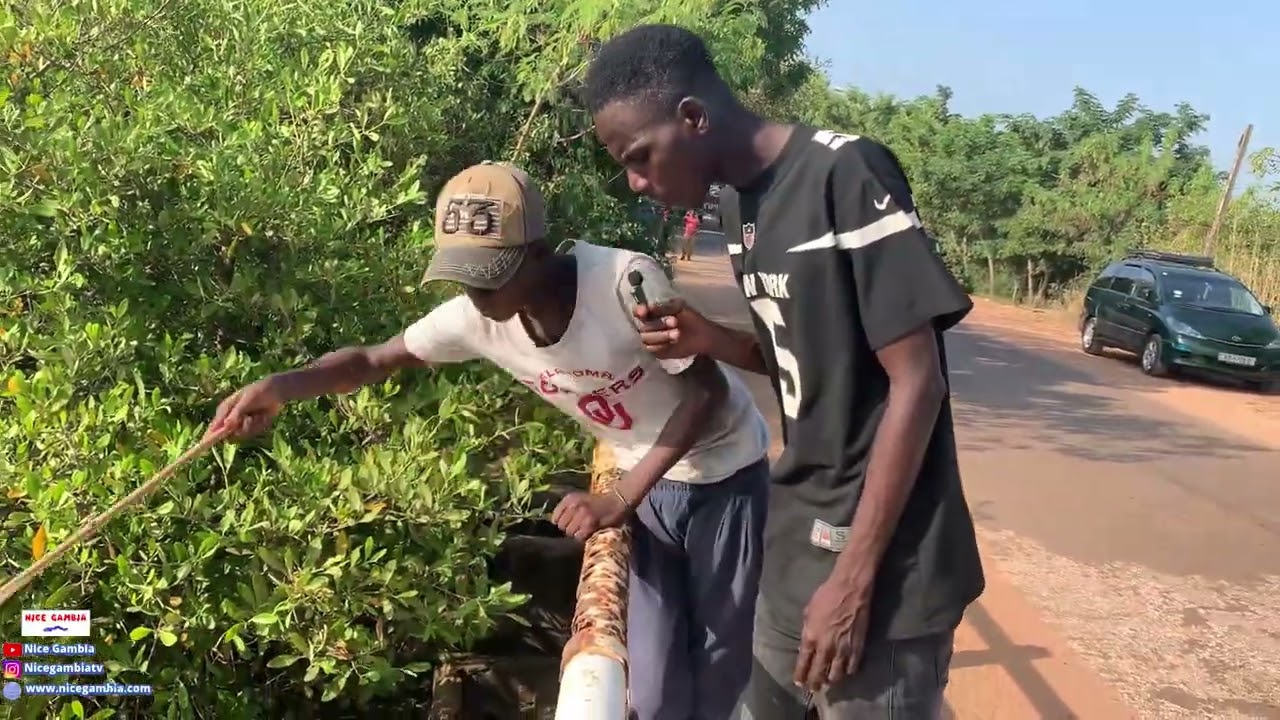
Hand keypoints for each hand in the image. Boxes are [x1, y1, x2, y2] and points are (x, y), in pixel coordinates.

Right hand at [205, 377, 285, 441]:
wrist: (275, 393)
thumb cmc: (258, 392)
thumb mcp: (247, 400)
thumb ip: (236, 413)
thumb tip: (226, 426)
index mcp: (224, 410)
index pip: (214, 426)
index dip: (210, 436)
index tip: (211, 442)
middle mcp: (230, 419)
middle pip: (228, 435)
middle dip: (241, 429)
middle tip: (249, 419)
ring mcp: (240, 424)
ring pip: (241, 435)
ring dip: (252, 426)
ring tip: (258, 415)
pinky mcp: (251, 428)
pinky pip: (252, 433)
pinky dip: (259, 426)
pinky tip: (263, 417)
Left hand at [551, 491, 630, 540]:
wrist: (618, 500)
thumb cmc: (598, 502)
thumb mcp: (580, 499)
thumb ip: (567, 509)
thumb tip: (555, 523)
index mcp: (570, 498)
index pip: (555, 517)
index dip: (561, 523)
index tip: (570, 523)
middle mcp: (574, 505)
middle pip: (562, 526)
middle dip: (569, 529)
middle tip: (580, 527)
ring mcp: (582, 514)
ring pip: (570, 532)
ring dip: (577, 533)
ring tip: (585, 529)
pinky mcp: (590, 524)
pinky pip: (579, 536)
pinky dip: (584, 537)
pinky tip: (590, 532)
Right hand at [632, 297, 713, 359]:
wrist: (705, 336)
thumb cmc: (692, 319)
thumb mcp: (678, 308)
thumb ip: (662, 307)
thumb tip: (647, 307)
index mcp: (652, 313)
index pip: (638, 312)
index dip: (639, 312)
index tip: (644, 312)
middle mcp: (649, 327)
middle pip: (642, 327)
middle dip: (658, 324)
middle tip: (674, 322)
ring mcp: (652, 340)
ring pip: (645, 339)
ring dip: (661, 335)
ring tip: (677, 334)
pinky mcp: (657, 352)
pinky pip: (652, 350)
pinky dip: (661, 346)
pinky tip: (673, 343)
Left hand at [794, 574, 871, 692]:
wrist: (850, 589)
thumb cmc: (826, 596)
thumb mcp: (808, 613)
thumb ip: (807, 632)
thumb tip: (808, 644)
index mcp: (810, 638)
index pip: (803, 664)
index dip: (800, 676)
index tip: (799, 683)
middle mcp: (826, 648)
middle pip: (818, 674)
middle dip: (814, 684)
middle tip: (813, 688)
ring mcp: (843, 650)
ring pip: (836, 675)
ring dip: (831, 680)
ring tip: (829, 682)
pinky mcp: (858, 648)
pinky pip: (852, 667)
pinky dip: (848, 672)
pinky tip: (845, 672)